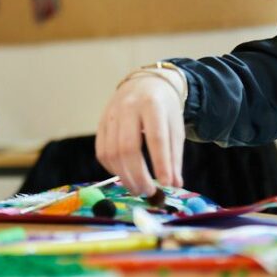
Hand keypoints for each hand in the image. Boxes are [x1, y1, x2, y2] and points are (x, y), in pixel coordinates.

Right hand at [96, 73, 184, 195]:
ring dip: (124, 176)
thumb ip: (174, 156)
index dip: (160, 163)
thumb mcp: (175, 127)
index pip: (156, 138)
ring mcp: (110, 114)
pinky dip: (112, 168)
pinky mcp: (100, 123)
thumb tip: (173, 184)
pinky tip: (124, 175)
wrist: (144, 84)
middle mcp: (128, 107)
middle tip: (148, 192)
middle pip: (128, 147)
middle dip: (137, 175)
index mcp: (152, 105)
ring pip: (111, 152)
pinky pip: (101, 151)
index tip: (166, 184)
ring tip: (137, 188)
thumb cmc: (163, 110)